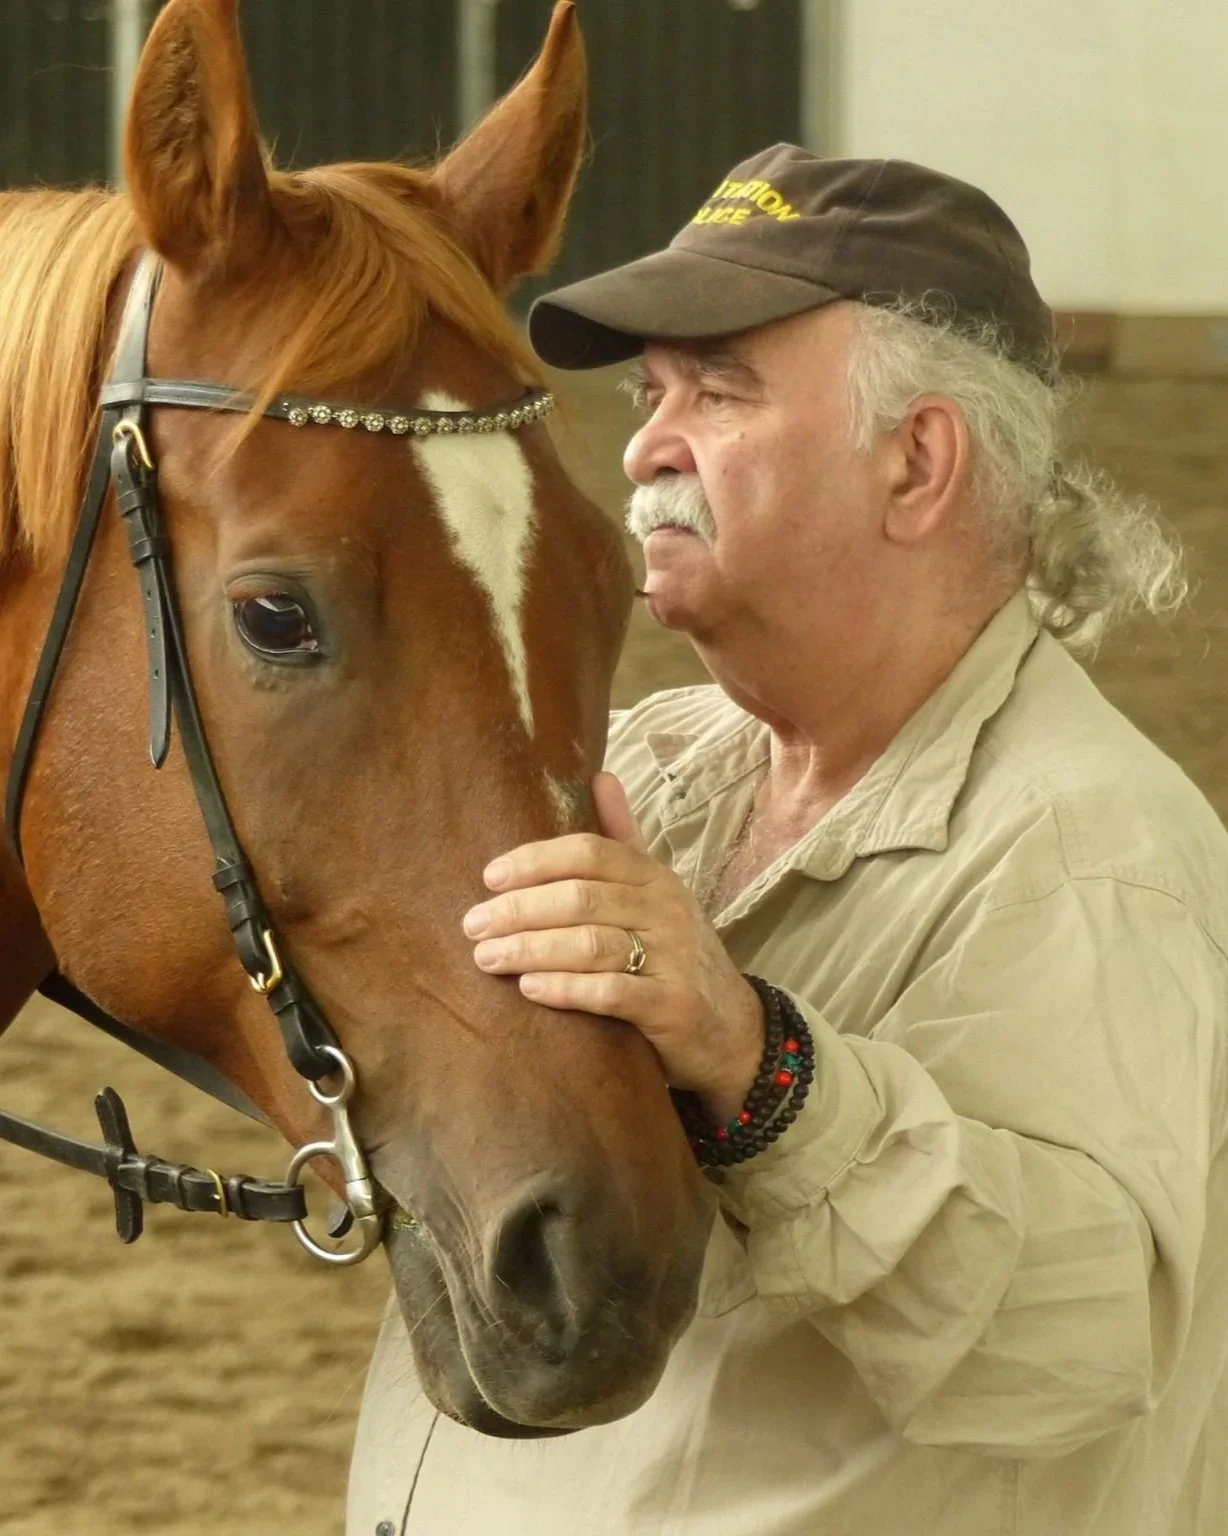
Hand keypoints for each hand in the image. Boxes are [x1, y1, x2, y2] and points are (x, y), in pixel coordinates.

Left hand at [463, 772, 764, 1122]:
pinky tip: (530, 988)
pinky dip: (566, 988)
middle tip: (473, 925)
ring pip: (591, 943)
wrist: (733, 1027)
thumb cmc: (676, 954)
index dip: (535, 861)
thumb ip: (623, 839)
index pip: (590, 853)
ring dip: (531, 949)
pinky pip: (611, 992)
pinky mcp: (672, 1004)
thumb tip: (600, 775)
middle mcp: (666, 910)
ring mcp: (673, 957)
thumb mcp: (656, 892)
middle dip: (520, 909)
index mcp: (654, 877)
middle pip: (581, 897)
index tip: (489, 878)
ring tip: (487, 958)